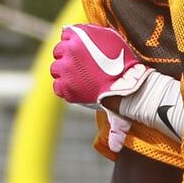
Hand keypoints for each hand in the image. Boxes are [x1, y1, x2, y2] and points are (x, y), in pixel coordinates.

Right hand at [50, 24, 147, 151]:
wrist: (128, 79)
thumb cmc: (123, 98)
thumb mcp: (117, 118)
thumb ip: (115, 132)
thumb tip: (117, 150)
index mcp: (67, 89)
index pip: (57, 84)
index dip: (66, 81)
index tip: (77, 78)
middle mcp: (62, 71)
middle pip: (56, 65)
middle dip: (65, 64)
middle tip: (80, 62)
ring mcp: (68, 54)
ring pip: (59, 49)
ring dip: (67, 48)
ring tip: (79, 48)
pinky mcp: (76, 38)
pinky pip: (66, 33)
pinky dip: (70, 33)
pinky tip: (80, 34)